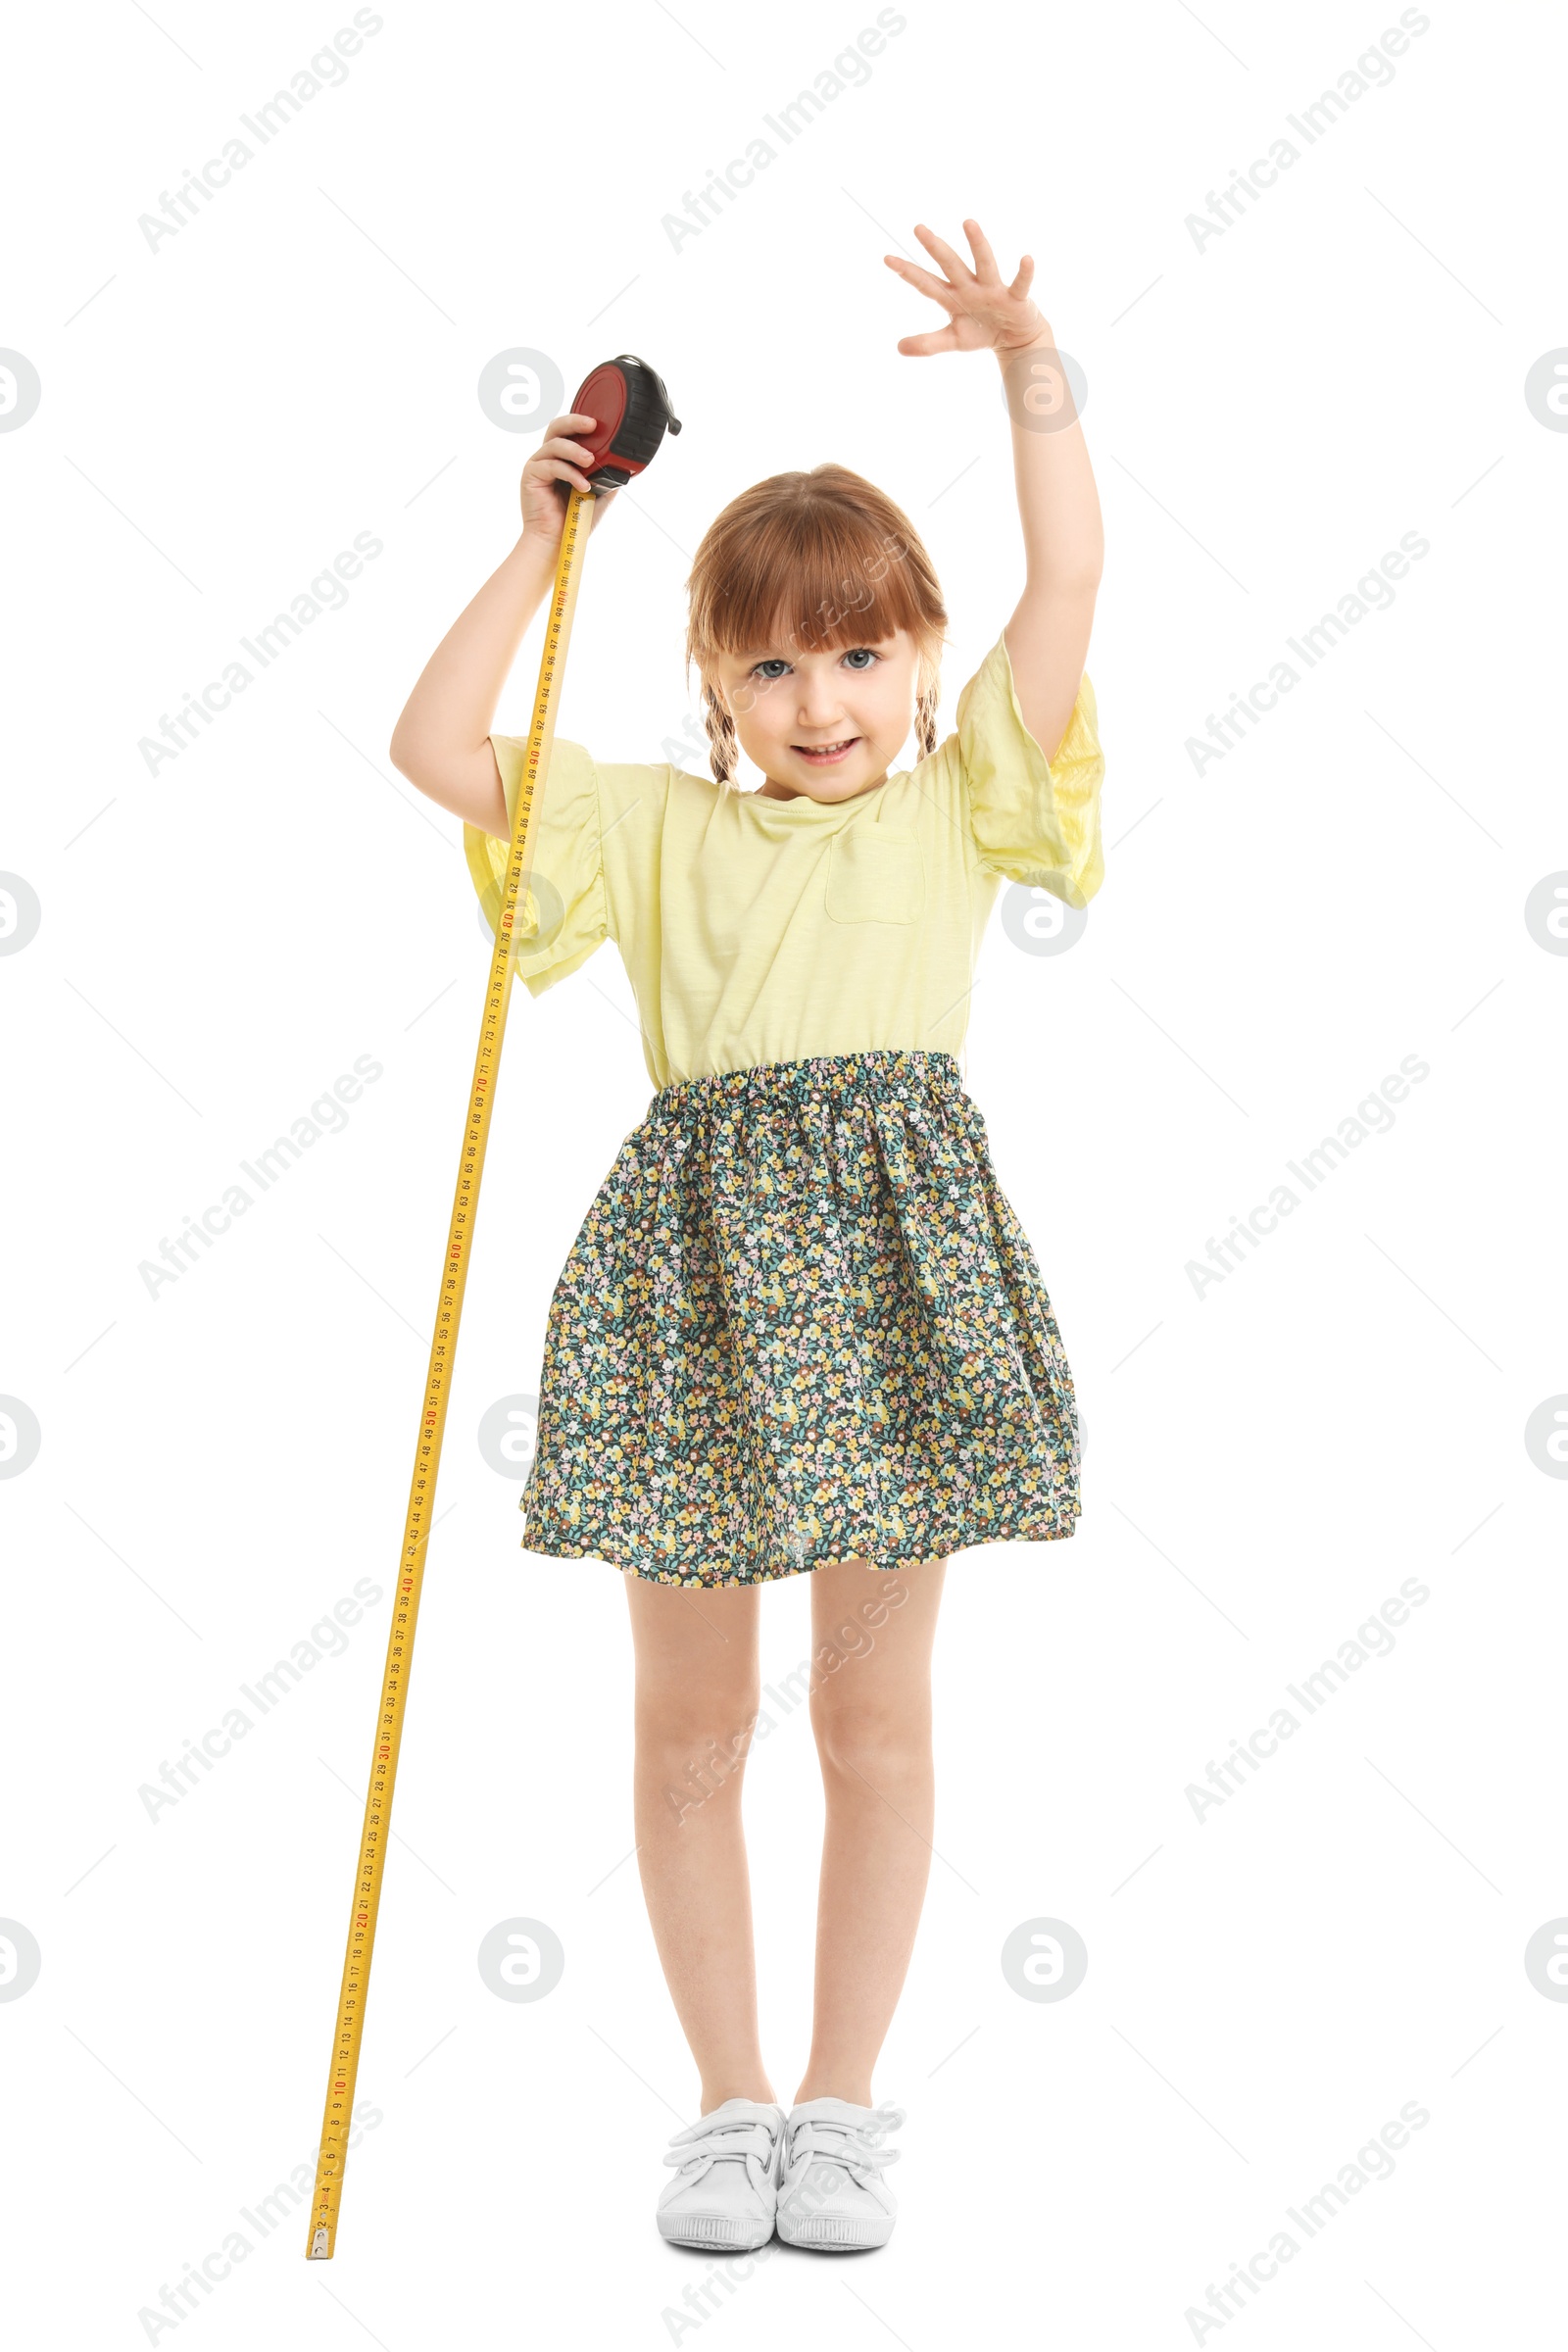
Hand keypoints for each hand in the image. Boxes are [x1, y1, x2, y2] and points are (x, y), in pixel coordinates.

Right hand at [519, 412, 618, 541]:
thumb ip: (607, 478)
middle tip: (592, 425)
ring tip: (590, 461)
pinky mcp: (530, 476)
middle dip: (574, 422)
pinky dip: (570, 474)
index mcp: (561, 459)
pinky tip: (583, 487)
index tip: (598, 423)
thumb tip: (624, 465)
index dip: (580, 422)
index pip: (568, 432)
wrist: (558, 542)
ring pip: (554, 445)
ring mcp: (537, 465)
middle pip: (556, 427)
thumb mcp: (599, 495)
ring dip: (574, 450)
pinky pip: (551, 466)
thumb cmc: (575, 521)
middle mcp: (547, 458)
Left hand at [883, 218, 1048, 356]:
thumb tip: (898, 347)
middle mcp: (970, 286)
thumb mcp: (953, 340)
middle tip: (917, 229)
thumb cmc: (981, 332)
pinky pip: (1020, 284)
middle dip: (935, 248)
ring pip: (983, 263)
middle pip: (950, 264)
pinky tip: (1027, 259)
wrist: (1013, 338)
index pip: (926, 283)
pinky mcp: (1015, 297)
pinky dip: (1024, 272)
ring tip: (967, 223)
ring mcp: (993, 289)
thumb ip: (928, 343)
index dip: (908, 272)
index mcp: (953, 296)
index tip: (887, 259)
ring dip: (977, 244)